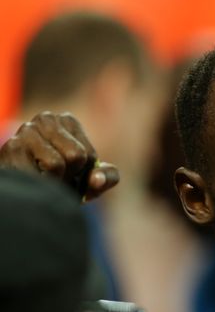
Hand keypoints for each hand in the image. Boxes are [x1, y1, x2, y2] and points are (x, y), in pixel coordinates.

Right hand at [0, 111, 118, 199]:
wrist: (22, 192)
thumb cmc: (60, 181)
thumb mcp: (89, 180)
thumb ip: (107, 177)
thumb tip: (97, 179)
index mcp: (68, 121)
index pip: (90, 157)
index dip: (83, 175)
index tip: (70, 175)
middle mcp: (46, 119)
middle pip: (76, 156)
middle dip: (70, 176)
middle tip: (56, 178)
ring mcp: (26, 130)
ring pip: (57, 164)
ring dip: (54, 181)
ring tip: (44, 178)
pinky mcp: (11, 147)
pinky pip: (36, 173)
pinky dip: (38, 184)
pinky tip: (30, 179)